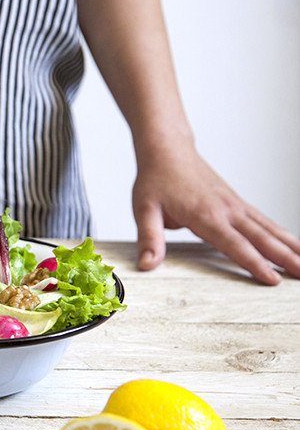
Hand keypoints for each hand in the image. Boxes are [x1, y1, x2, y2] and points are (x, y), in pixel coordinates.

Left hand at [132, 137, 299, 284]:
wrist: (167, 150)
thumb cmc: (155, 179)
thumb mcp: (143, 209)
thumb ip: (148, 238)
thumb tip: (147, 265)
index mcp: (205, 214)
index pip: (234, 243)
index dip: (253, 263)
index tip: (273, 280)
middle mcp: (225, 209)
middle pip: (261, 237)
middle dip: (285, 258)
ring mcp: (234, 204)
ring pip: (268, 228)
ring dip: (291, 246)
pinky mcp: (236, 202)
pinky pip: (263, 220)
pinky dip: (281, 233)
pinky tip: (293, 244)